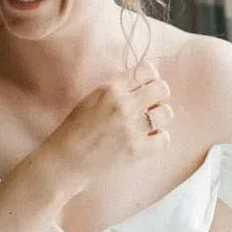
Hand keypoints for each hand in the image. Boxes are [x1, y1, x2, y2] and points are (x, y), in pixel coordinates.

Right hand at [44, 67, 173, 196]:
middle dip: (159, 96)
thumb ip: (116, 90)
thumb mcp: (91, 99)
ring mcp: (131, 128)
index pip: (147, 70)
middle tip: (151, 106)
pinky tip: (148, 141)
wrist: (65, 161)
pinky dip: (158, 139)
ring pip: (166, 113)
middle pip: (162, 89)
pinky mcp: (137, 150)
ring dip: (159, 118)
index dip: (151, 78)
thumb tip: (143, 84)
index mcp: (110, 89)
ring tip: (148, 125)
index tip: (147, 87)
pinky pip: (164, 138)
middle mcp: (123, 105)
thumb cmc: (75, 130)